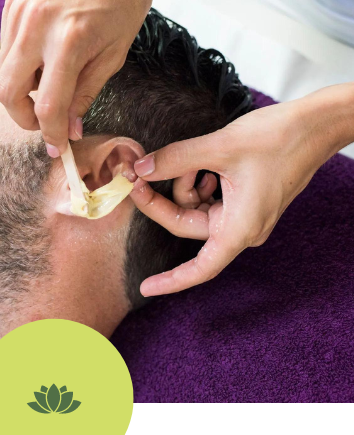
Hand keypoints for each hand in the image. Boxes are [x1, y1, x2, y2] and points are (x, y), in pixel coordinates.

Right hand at [0, 0, 151, 157]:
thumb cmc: (121, 0)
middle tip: (45, 120)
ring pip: (3, 71)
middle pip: (7, 93)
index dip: (51, 134)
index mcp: (68, 41)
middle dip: (23, 117)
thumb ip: (86, 93)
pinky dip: (21, 62)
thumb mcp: (113, 52)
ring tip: (51, 79)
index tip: (57, 146)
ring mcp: (18, 12)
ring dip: (22, 88)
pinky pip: (6, 47)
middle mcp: (35, 26)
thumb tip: (68, 128)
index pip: (47, 107)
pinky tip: (44, 54)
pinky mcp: (11, 4)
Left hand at [130, 83, 353, 296]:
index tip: (145, 287)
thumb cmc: (279, 138)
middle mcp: (242, 228)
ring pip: (196, 209)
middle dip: (163, 201)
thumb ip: (175, 160)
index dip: (172, 280)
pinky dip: (200, 182)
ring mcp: (244, 215)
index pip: (201, 268)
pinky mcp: (245, 202)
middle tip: (139, 176)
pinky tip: (207, 164)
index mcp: (240, 228)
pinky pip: (210, 200)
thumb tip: (141, 168)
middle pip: (188, 225)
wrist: (317, 124)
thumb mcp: (218, 147)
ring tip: (195, 159)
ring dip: (186, 185)